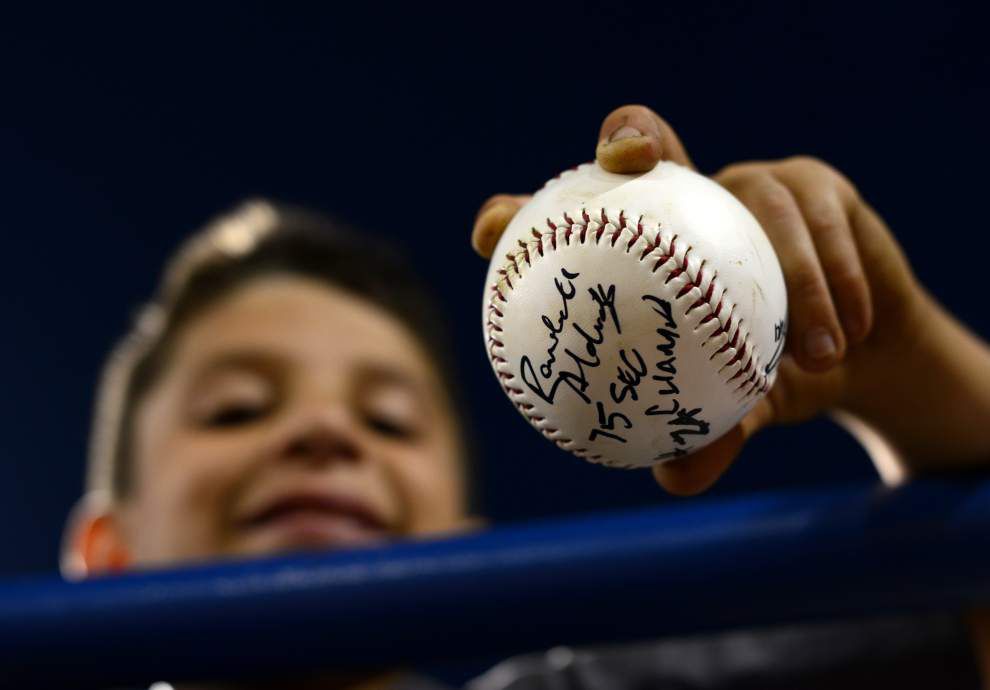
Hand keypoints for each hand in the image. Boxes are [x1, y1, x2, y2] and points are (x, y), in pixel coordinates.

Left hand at [473, 105, 989, 493]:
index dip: (521, 213)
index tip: (488, 233)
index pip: (571, 219)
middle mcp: (691, 201)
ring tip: (813, 355)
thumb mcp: (742, 402)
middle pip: (648, 138)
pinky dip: (835, 280)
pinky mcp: (819, 187)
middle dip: (631, 134)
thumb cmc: (776, 373)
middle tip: (626, 160)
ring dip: (791, 272)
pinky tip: (849, 334)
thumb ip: (712, 431)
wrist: (866, 352)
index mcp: (649, 249)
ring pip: (758, 195)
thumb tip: (677, 479)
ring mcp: (754, 184)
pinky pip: (824, 222)